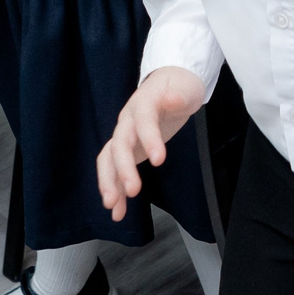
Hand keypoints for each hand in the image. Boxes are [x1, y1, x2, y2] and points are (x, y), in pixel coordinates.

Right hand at [97, 66, 208, 221]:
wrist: (169, 83)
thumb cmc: (178, 87)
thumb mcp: (185, 89)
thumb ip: (178, 96)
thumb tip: (173, 97)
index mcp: (142, 104)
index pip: (142, 121)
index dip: (149, 140)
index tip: (159, 160)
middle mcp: (127, 121)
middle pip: (119, 144)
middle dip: (124, 169)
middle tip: (133, 190)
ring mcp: (124, 136)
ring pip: (109, 160)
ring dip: (109, 182)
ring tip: (112, 205)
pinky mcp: (127, 150)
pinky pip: (115, 170)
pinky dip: (116, 191)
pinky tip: (119, 211)